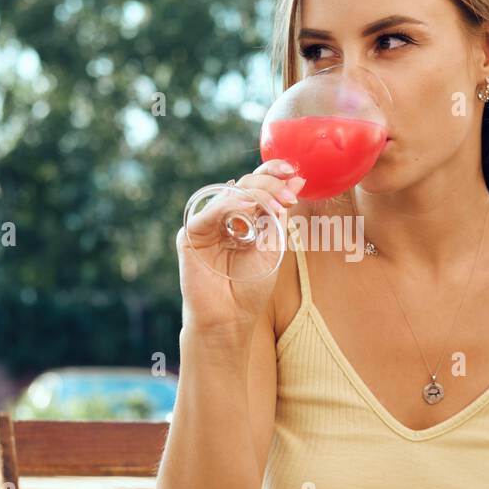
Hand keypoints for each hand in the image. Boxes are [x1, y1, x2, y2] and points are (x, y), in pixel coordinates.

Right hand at [176, 159, 305, 336]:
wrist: (231, 318)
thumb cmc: (252, 287)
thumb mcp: (274, 245)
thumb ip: (280, 213)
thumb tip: (297, 178)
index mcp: (245, 217)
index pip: (256, 184)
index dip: (272, 172)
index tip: (292, 170)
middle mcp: (225, 216)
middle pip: (244, 184)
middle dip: (269, 185)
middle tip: (288, 197)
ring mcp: (208, 224)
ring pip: (229, 193)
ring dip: (255, 195)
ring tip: (275, 207)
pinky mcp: (191, 235)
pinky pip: (209, 211)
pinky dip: (230, 206)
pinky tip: (249, 210)